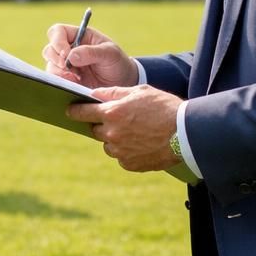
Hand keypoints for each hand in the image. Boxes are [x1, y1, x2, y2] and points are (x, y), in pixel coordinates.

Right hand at [42, 22, 136, 87]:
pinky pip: (55, 79)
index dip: (57, 41)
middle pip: (49, 49)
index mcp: (78, 36)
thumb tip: (70, 56)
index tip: (66, 54)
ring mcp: (66, 64)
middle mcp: (69, 48)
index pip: (58, 31)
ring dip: (60, 72)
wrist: (121, 82)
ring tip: (77, 77)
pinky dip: (62, 82)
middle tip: (69, 68)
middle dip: (56, 59)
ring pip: (50, 65)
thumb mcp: (110, 53)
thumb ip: (91, 52)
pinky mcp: (66, 79)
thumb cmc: (117, 62)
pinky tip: (75, 83)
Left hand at [67, 85, 182, 171]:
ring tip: (136, 132)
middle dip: (104, 124)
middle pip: (96, 130)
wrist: (187, 133)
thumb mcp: (140, 92)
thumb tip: (95, 94)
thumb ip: (114, 93)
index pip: (83, 112)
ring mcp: (120, 152)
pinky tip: (143, 144)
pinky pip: (122, 157)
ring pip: (109, 145)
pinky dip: (128, 151)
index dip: (75, 111)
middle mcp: (112, 134)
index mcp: (112, 113)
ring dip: (115, 139)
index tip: (69, 111)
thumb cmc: (165, 108)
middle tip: (120, 120)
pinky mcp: (130, 164)